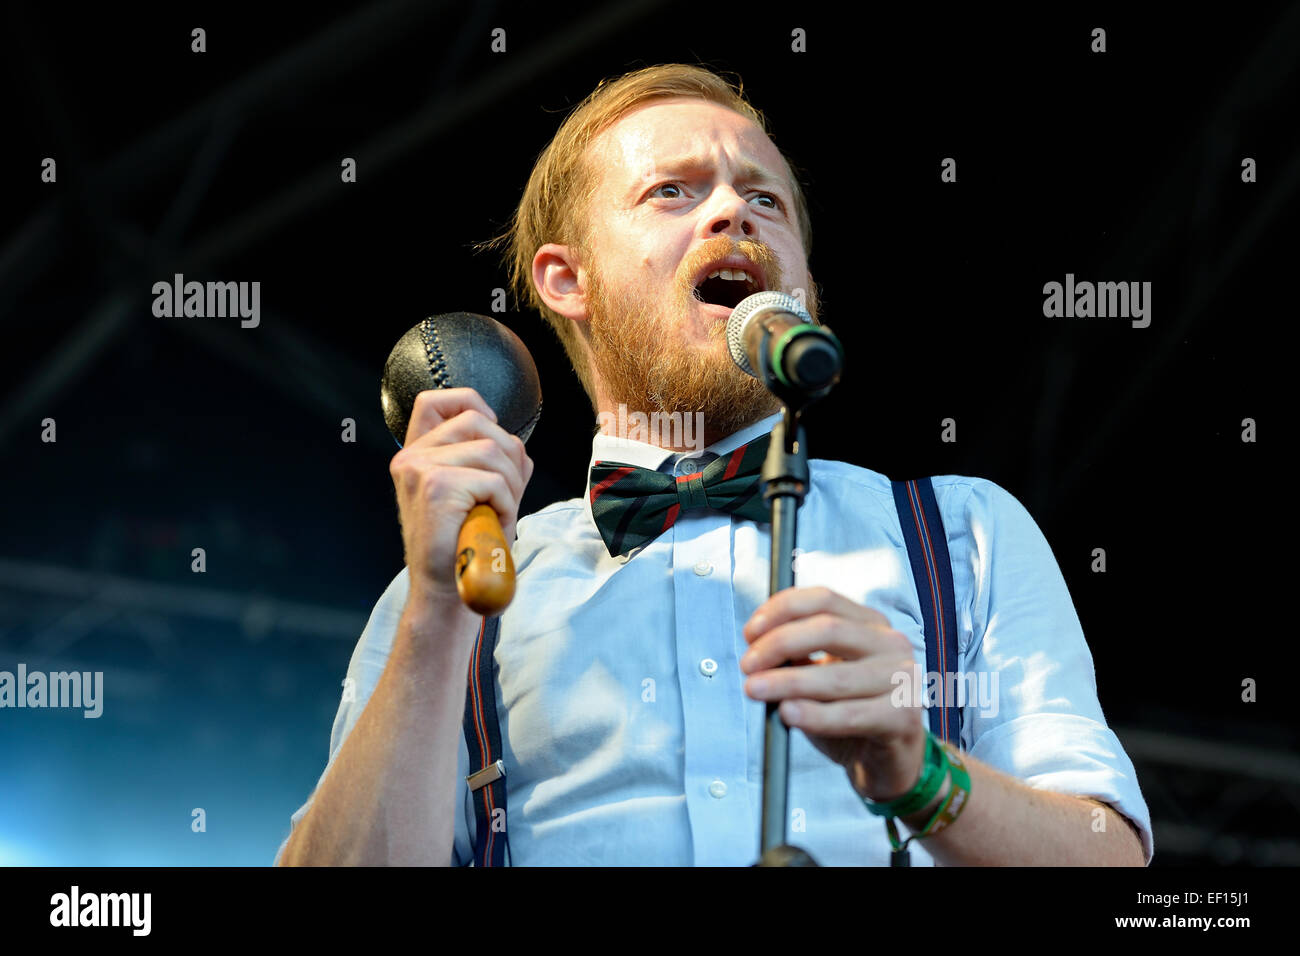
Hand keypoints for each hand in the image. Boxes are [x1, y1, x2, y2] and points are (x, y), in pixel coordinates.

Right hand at [388, 387, 533, 609]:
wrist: (445, 594)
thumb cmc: (463, 548)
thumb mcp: (477, 494)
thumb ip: (491, 461)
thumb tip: (515, 443)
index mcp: (415, 455)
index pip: (434, 401)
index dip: (471, 404)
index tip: (490, 436)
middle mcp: (410, 457)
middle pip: (478, 421)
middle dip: (508, 456)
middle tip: (503, 495)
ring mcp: (419, 469)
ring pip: (492, 450)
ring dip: (510, 484)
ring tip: (498, 512)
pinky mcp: (436, 486)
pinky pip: (493, 478)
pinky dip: (506, 501)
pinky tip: (493, 522)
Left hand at [740, 586, 927, 801]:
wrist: (887, 760)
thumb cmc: (851, 712)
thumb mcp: (819, 676)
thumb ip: (795, 657)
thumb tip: (758, 647)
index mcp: (870, 624)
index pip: (823, 599)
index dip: (781, 611)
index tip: (751, 632)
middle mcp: (891, 644)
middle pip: (828, 629)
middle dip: (778, 644)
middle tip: (748, 665)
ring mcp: (903, 680)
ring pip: (836, 676)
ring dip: (786, 682)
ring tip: (756, 690)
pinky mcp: (903, 718)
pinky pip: (850, 715)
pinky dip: (814, 715)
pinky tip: (788, 713)